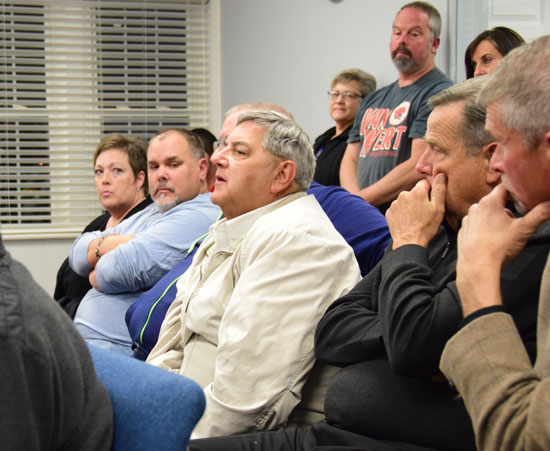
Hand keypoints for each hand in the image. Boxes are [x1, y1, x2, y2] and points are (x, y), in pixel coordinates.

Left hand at [386, 173, 446, 248]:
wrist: (409, 243)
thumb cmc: (426, 227)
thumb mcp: (438, 208)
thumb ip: (439, 189)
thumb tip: (440, 174)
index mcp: (417, 192)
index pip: (424, 183)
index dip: (429, 192)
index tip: (431, 202)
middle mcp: (403, 194)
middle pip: (414, 192)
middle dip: (419, 199)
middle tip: (424, 213)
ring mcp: (394, 204)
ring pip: (405, 200)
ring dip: (410, 206)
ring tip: (415, 219)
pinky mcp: (389, 212)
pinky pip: (398, 209)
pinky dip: (402, 213)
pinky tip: (407, 221)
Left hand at [456, 184, 549, 314]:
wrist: (477, 267)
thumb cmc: (499, 247)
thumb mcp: (525, 228)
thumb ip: (540, 213)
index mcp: (489, 202)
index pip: (505, 187)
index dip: (517, 191)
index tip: (524, 199)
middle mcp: (475, 208)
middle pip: (495, 201)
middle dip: (508, 208)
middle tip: (517, 220)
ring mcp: (467, 220)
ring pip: (486, 213)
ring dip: (496, 219)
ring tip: (504, 233)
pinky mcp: (464, 231)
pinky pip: (477, 224)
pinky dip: (484, 228)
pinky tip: (491, 239)